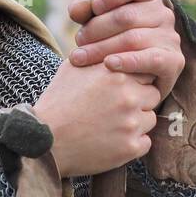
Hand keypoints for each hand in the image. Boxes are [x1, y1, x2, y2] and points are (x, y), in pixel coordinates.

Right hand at [31, 59, 160, 178]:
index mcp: (116, 74)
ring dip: (136, 122)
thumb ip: (99, 57)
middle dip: (138, 100)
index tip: (120, 89)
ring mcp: (131, 123)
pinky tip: (111, 141)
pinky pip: (145, 142)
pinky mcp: (130, 147)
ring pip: (149, 119)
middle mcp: (128, 97)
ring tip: (110, 125)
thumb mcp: (73, 69)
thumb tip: (114, 48)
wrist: (43, 140)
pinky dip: (131, 143)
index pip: (145, 71)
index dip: (134, 80)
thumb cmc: (56, 102)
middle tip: (115, 109)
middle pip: (152, 95)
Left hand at [67, 0, 185, 99]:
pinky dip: (128, 61)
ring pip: (132, 38)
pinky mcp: (173, 61)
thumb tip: (77, 10)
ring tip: (79, 57)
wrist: (127, 80)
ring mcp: (170, 37)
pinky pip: (151, 59)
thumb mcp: (94, 22)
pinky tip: (109, 64)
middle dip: (95, 29)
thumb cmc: (108, 43)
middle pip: (126, 15)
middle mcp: (163, 13)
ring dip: (101, 48)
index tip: (95, 7)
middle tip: (78, 41)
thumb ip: (83, 11)